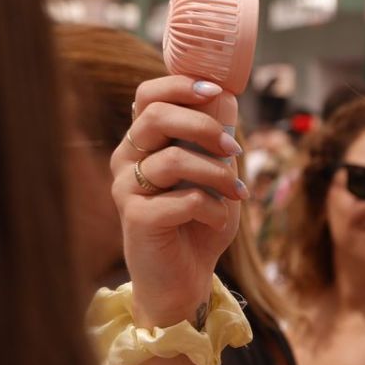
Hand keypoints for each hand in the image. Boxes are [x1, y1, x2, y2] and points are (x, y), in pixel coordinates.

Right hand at [110, 76, 245, 326]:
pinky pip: (183, 199)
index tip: (216, 90)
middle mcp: (126, 159)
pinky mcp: (135, 218)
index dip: (180, 85)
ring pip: (173, 159)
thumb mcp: (217, 176)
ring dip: (218, 174)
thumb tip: (227, 97)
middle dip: (204, 126)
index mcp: (143, 142)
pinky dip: (212, 207)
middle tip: (235, 149)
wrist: (185, 278)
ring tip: (239, 193)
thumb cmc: (199, 223)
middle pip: (155, 116)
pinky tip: (218, 219)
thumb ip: (217, 140)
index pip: (148, 96)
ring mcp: (126, 188)